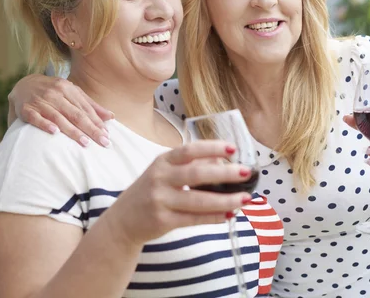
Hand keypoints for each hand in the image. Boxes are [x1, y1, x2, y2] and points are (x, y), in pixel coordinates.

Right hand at [9, 74, 113, 146]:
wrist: (22, 84)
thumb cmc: (53, 92)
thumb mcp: (72, 93)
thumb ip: (90, 105)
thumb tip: (111, 117)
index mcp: (68, 89)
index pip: (86, 109)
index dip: (97, 123)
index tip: (107, 135)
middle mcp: (55, 94)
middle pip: (76, 114)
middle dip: (91, 129)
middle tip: (103, 142)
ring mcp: (40, 101)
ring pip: (59, 117)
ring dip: (72, 131)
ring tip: (85, 142)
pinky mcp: (26, 109)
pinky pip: (36, 118)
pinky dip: (45, 124)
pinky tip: (54, 132)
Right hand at [111, 141, 253, 243]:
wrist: (124, 220)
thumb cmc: (151, 191)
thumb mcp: (164, 172)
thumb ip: (190, 165)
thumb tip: (222, 160)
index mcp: (162, 161)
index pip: (189, 150)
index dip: (212, 148)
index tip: (233, 149)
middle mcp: (160, 178)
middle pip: (196, 174)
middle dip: (224, 173)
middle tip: (246, 173)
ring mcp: (160, 200)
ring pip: (198, 200)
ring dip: (225, 200)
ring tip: (245, 198)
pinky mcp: (162, 221)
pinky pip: (194, 219)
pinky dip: (214, 217)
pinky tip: (229, 214)